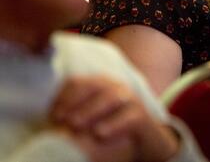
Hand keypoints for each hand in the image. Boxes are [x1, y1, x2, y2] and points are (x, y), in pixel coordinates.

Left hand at [50, 76, 178, 161]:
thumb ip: (77, 112)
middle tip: (61, 120)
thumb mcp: (92, 118)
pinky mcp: (142, 116)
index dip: (62, 97)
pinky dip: (114, 124)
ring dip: (91, 110)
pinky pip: (129, 116)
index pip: (77, 82)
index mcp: (101, 85)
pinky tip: (99, 134)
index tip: (52, 116)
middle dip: (75, 101)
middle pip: (94, 86)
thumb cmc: (111, 128)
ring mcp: (131, 100)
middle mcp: (116, 87)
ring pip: (112, 97)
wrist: (145, 139)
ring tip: (75, 125)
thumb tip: (53, 118)